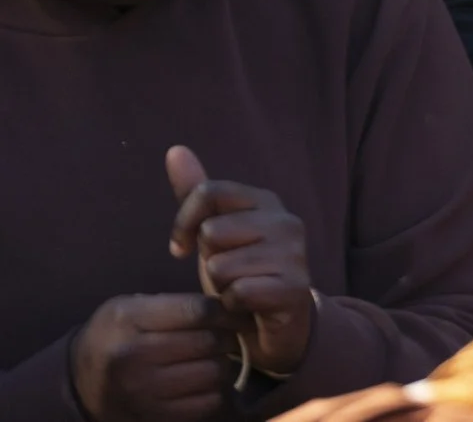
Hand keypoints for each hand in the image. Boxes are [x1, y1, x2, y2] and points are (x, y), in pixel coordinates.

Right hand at [70, 293, 237, 421]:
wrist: (79, 384)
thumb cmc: (115, 336)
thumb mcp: (130, 307)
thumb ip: (173, 303)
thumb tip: (228, 305)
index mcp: (128, 319)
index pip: (198, 310)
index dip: (227, 311)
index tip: (237, 312)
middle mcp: (132, 356)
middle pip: (209, 342)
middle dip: (228, 337)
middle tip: (229, 336)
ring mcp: (141, 390)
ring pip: (213, 373)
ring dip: (223, 365)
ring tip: (215, 359)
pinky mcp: (152, 416)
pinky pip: (206, 403)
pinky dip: (215, 392)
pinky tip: (205, 383)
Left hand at [166, 146, 312, 380]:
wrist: (276, 325)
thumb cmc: (241, 273)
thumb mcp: (214, 233)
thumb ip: (197, 193)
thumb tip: (175, 150)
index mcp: (267, 201)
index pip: (210, 192)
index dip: (184, 222)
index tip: (182, 247)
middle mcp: (287, 221)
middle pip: (213, 231)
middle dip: (208, 261)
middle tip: (226, 274)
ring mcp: (295, 254)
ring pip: (222, 266)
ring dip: (221, 287)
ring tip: (238, 291)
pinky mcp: (294, 288)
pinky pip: (238, 292)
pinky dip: (233, 306)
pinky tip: (246, 308)